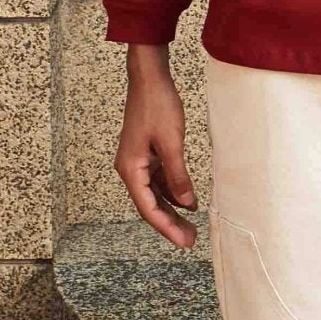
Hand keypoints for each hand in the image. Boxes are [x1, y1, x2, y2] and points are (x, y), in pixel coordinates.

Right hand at [113, 45, 200, 245]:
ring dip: (171, 210)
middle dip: (169, 224)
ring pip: (154, 194)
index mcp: (131, 168)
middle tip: (191, 240)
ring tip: (191, 227)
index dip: (166, 227)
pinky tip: (187, 201)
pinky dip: (172, 192)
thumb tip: (187, 204)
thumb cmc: (157, 105)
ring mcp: (137, 161)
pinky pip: (158, 180)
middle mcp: (130, 168)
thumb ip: (179, 176)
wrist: (149, 78)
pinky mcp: (146, 154)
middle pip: (149, 205)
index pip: (148, 208)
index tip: (184, 241)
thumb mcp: (172, 143)